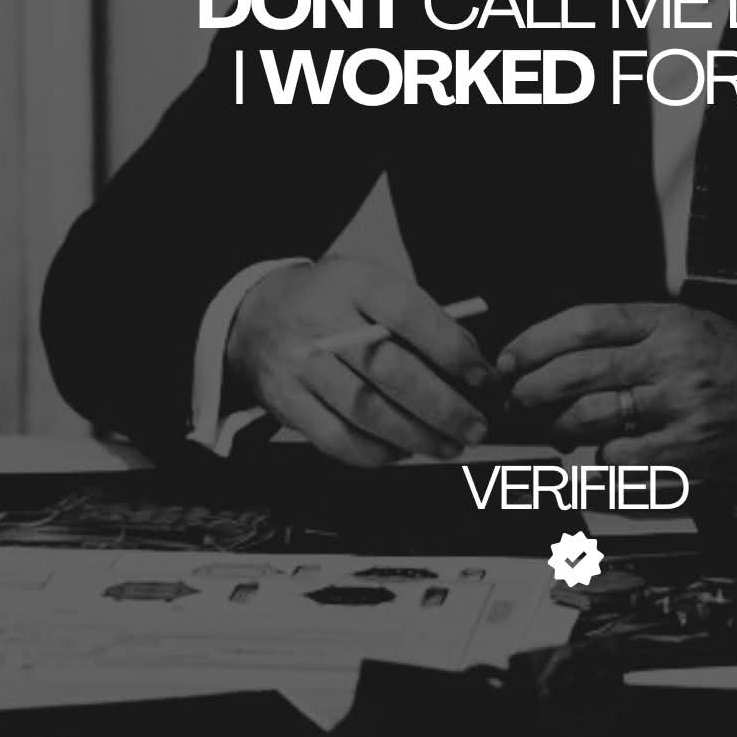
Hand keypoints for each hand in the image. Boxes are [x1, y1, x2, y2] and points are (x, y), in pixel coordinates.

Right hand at [227, 257, 497, 466]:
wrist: (255, 316)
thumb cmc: (330, 300)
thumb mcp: (370, 284)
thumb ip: (417, 316)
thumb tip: (470, 362)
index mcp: (354, 282)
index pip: (408, 314)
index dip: (450, 348)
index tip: (482, 376)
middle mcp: (324, 323)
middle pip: (389, 371)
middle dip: (442, 406)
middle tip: (476, 426)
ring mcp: (300, 365)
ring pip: (366, 412)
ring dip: (416, 437)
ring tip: (448, 445)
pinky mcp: (286, 403)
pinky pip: (337, 440)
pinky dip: (376, 453)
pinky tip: (402, 451)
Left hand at [498, 302, 736, 476]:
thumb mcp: (694, 325)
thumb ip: (637, 333)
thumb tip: (568, 353)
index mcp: (669, 320)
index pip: (587, 321)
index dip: (538, 340)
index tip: (513, 357)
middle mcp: (671, 358)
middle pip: (579, 369)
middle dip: (532, 388)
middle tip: (515, 399)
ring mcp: (679, 405)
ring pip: (592, 417)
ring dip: (557, 428)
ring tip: (550, 430)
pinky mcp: (688, 450)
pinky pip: (621, 461)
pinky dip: (593, 464)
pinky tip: (585, 462)